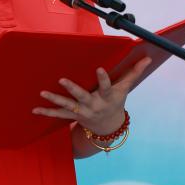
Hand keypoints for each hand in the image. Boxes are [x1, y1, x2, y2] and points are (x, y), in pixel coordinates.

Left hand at [35, 57, 151, 135]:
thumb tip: (148, 58)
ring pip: (68, 106)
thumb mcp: (125, 88)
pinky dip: (47, 112)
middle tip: (61, 80)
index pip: (106, 86)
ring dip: (55, 100)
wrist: (109, 126)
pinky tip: (35, 109)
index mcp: (107, 96)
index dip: (103, 78)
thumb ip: (134, 72)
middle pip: (82, 96)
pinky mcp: (74, 116)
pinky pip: (59, 115)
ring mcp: (82, 111)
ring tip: (43, 93)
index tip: (98, 68)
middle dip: (72, 89)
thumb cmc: (117, 101)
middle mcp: (93, 105)